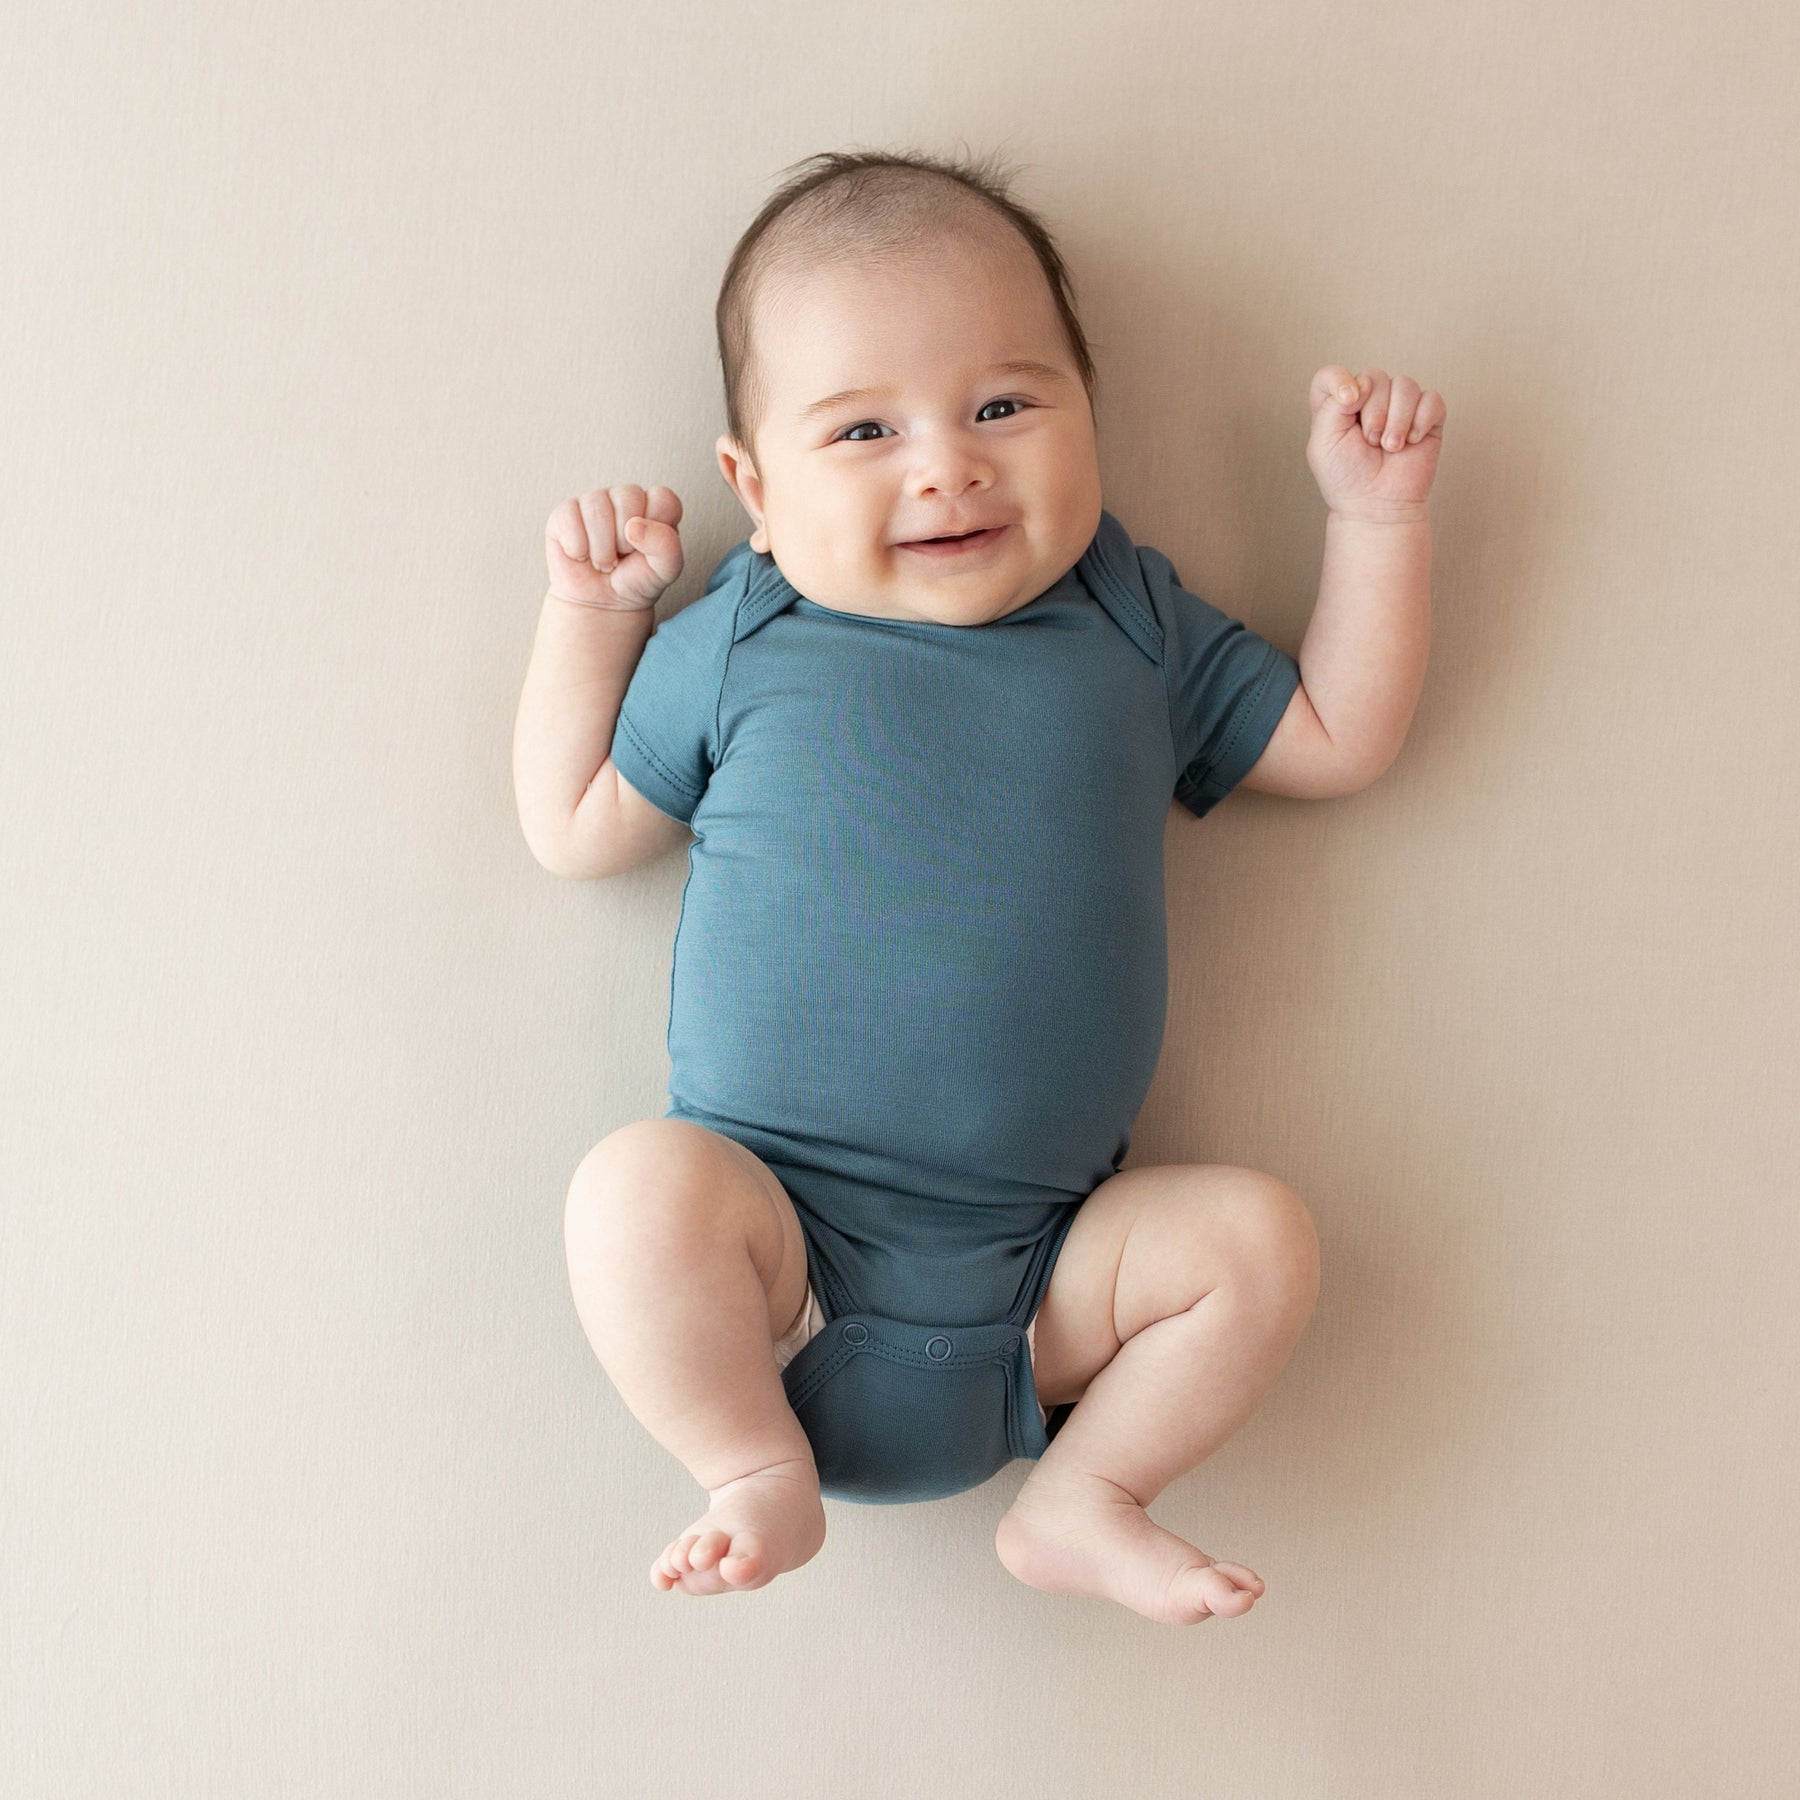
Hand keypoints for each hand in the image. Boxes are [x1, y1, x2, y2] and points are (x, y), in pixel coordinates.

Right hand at [544, 484, 683, 610]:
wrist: (602, 604)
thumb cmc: (636, 581)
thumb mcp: (665, 571)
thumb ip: (666, 546)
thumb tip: (634, 526)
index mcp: (656, 506)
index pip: (662, 498)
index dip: (656, 528)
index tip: (648, 550)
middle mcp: (625, 497)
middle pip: (628, 497)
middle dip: (625, 540)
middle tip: (622, 557)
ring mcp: (594, 501)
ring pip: (596, 508)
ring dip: (601, 549)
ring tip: (604, 561)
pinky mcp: (566, 512)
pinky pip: (569, 519)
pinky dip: (577, 548)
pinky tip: (582, 556)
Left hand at [1306, 367, 1446, 522]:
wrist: (1377, 505)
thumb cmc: (1348, 479)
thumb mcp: (1323, 443)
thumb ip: (1331, 406)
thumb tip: (1360, 384)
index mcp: (1338, 405)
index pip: (1332, 375)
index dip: (1339, 380)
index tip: (1348, 402)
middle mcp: (1369, 400)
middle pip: (1375, 376)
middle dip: (1374, 413)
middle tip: (1370, 443)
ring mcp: (1400, 406)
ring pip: (1405, 385)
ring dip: (1397, 420)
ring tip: (1390, 447)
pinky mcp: (1427, 416)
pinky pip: (1431, 399)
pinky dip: (1420, 422)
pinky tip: (1411, 442)